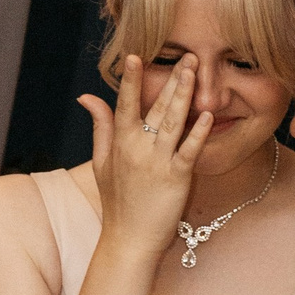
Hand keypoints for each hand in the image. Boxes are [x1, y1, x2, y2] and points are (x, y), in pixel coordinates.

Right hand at [80, 53, 211, 259]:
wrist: (129, 240)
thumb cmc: (117, 202)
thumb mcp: (102, 162)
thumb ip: (100, 126)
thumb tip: (87, 96)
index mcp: (120, 143)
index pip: (125, 103)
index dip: (130, 79)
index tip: (135, 55)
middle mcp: (138, 149)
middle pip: (156, 107)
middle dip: (171, 79)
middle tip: (187, 54)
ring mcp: (157, 163)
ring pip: (173, 122)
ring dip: (184, 95)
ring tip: (194, 71)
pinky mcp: (177, 178)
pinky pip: (189, 151)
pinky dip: (198, 133)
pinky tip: (207, 116)